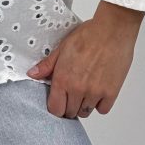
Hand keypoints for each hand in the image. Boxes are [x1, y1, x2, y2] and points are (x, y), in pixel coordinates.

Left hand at [26, 2, 143, 118]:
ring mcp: (95, 93)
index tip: (58, 100)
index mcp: (63, 78)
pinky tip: (98, 89)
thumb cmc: (88, 35)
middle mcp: (78, 89)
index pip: (55, 109)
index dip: (56, 106)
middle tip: (72, 92)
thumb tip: (33, 74)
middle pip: (70, 112)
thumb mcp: (63, 47)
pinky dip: (100, 103)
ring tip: (85, 88)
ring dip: (83, 104)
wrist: (112, 31)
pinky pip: (102, 109)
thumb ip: (47, 64)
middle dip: (69, 105)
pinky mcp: (111, 93)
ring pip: (86, 112)